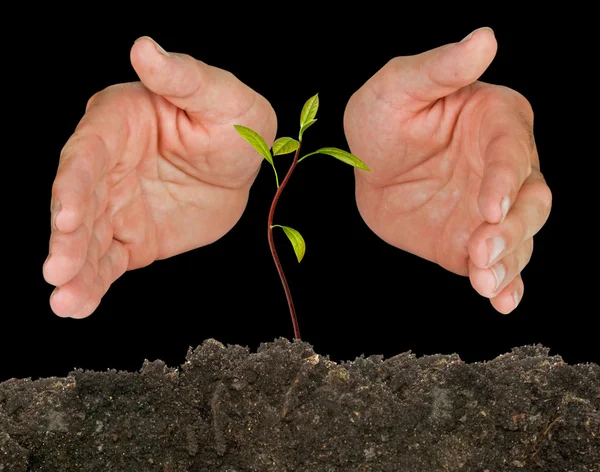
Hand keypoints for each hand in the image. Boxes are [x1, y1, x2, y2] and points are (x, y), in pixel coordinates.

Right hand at [43, 37, 276, 317]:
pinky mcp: (129, 237)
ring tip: (64, 302)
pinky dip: (93, 283)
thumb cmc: (233, 121)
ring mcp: (114, 204)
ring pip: (87, 237)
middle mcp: (106, 164)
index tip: (67, 217)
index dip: (74, 186)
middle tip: (58, 271)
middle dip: (67, 236)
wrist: (242, 168)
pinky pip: (107, 261)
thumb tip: (143, 47)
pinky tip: (78, 305)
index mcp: (119, 122)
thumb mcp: (222, 97)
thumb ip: (183, 78)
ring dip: (74, 268)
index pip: (87, 154)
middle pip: (77, 200)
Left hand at [343, 27, 551, 313]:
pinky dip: (503, 284)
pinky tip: (500, 301)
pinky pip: (494, 265)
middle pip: (530, 201)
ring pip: (519, 238)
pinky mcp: (470, 241)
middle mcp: (504, 168)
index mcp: (496, 122)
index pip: (510, 153)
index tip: (487, 208)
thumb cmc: (384, 116)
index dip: (502, 182)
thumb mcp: (399, 86)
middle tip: (483, 251)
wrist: (365, 165)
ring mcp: (491, 210)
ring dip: (508, 263)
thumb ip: (440, 68)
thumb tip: (485, 37)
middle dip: (511, 230)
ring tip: (487, 283)